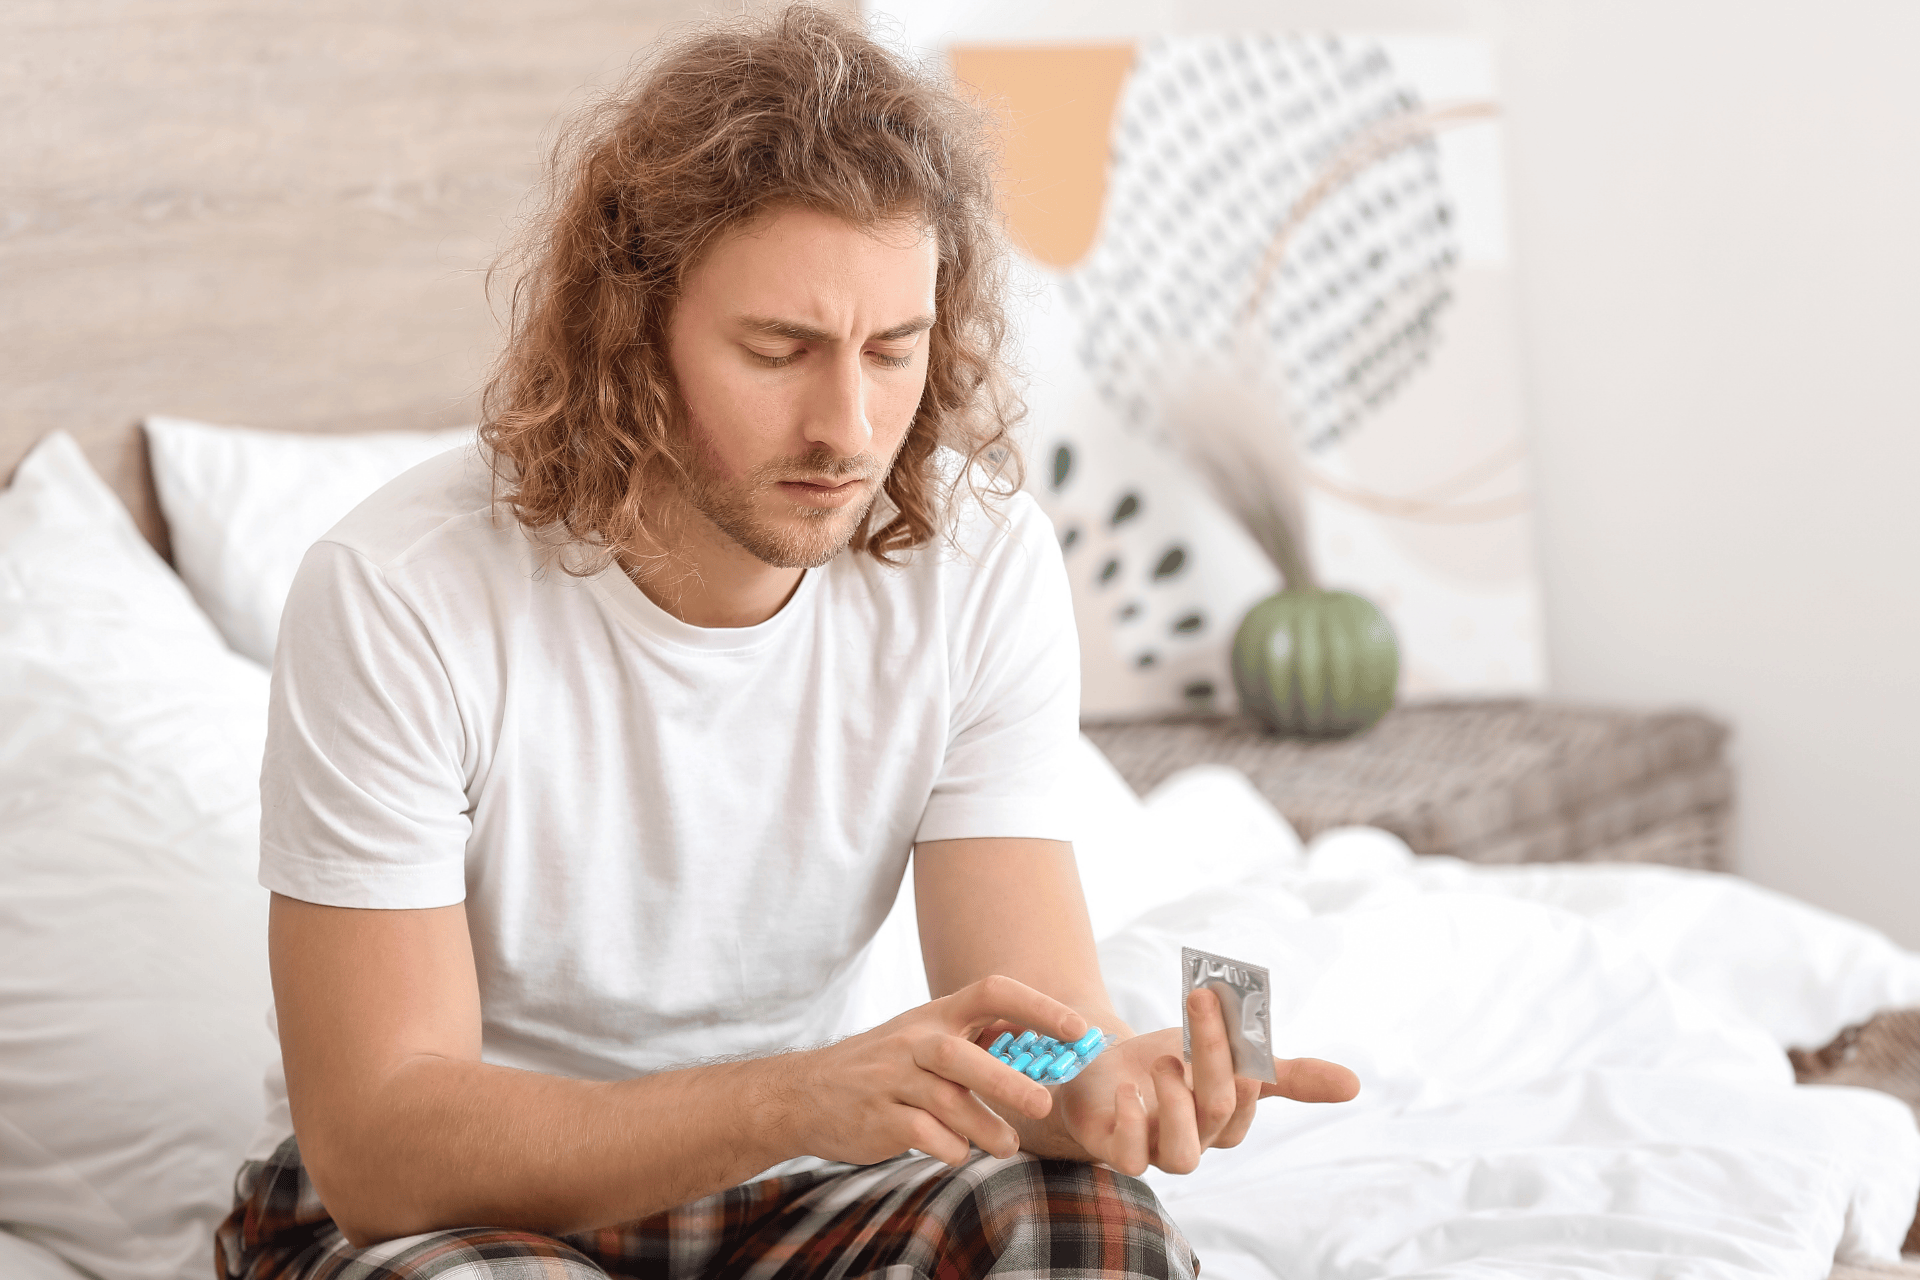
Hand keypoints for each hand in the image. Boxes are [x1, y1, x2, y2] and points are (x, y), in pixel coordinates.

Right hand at [772, 975, 1088, 1167]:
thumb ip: (975, 1040)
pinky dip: (950, 1148)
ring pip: (949, 1104)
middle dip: (1008, 1082)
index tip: (1078, 1029)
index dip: (1038, 1007)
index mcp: (935, 1014)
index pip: (992, 993)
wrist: (805, 1094)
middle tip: (1043, 1105)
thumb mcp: (925, 1039)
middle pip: (965, 1056)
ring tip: (1007, 1145)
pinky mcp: (878, 1119)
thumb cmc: (885, 1067)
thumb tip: (1043, 1047)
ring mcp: (892, 1080)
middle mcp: (914, 1041)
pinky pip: (925, 1136)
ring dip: (986, 1129)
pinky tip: (957, 1150)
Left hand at [1042, 988, 1359, 1175]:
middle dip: (1213, 1056)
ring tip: (1164, 1061)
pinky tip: (1127, 1090)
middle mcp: (1196, 1140)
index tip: (1228, 1004)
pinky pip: (1130, 1160)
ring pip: (1184, 1155)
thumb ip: (1281, 1070)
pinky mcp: (1116, 1151)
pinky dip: (1131, 1125)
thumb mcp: (1222, 1054)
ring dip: (1177, 1104)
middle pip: (1218, 1112)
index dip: (1242, 1057)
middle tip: (1200, 1003)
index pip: (1247, 1097)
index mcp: (1225, 1118)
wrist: (1097, 1072)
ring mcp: (1156, 1150)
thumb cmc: (1167, 1065)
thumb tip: (1356, 1085)